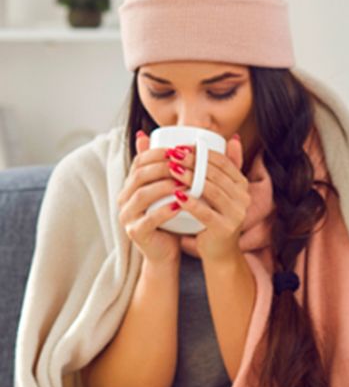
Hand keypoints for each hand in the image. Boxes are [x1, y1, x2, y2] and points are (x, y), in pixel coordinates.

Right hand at [117, 130, 182, 265]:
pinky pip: (148, 219)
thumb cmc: (170, 218)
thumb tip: (152, 135)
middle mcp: (124, 199)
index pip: (140, 161)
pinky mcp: (135, 232)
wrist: (167, 251)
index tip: (180, 149)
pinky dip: (165, 211)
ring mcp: (128, 216)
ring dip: (165, 187)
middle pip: (140, 175)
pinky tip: (180, 206)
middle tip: (186, 164)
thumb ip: (165, 169)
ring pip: (143, 195)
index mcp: (131, 185)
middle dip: (164, 167)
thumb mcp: (168, 191)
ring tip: (185, 183)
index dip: (159, 153)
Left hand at [168, 134, 250, 263]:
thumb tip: (232, 137)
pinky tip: (176, 195)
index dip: (202, 152)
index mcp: (242, 185)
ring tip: (171, 169)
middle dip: (193, 161)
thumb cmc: (215, 217)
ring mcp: (237, 213)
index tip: (181, 146)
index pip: (223, 162)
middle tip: (172, 154)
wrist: (219, 251)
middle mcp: (244, 198)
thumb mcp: (223, 190)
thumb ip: (228, 166)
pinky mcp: (225, 228)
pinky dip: (191, 202)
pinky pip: (206, 212)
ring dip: (190, 178)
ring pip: (211, 190)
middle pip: (216, 174)